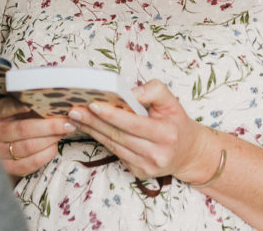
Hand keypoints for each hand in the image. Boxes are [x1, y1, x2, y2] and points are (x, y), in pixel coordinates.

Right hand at [0, 96, 75, 177]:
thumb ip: (21, 104)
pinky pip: (29, 163)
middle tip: (68, 121)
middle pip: (23, 129)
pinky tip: (54, 146)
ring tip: (65, 131)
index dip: (19, 106)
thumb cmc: (5, 120)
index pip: (4, 108)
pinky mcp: (7, 168)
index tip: (34, 103)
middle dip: (50, 126)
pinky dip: (45, 154)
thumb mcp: (7, 108)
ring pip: (28, 147)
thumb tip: (50, 100)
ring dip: (51, 139)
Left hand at [65, 79, 216, 183]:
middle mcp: (156, 153)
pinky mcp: (138, 172)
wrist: (188, 153)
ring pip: (113, 145)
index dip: (112, 114)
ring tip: (76, 118)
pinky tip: (89, 129)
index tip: (93, 104)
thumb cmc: (177, 123)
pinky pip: (116, 153)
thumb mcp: (172, 102)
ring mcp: (146, 166)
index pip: (133, 124)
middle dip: (94, 122)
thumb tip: (129, 93)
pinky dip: (101, 139)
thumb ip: (153, 91)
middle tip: (74, 110)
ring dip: (93, 131)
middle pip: (118, 135)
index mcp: (166, 134)